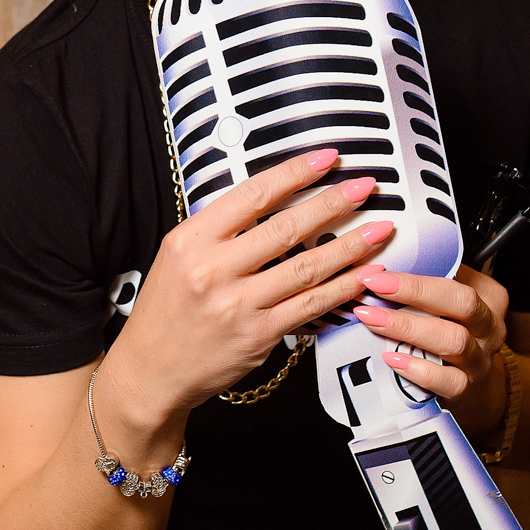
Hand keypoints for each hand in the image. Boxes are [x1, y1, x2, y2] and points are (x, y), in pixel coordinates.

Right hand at [100, 148, 396, 427]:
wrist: (151, 370)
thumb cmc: (167, 312)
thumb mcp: (177, 257)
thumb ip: (218, 231)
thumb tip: (270, 202)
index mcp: (191, 240)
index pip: (252, 196)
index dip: (295, 174)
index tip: (325, 160)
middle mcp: (213, 269)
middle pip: (286, 227)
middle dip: (333, 202)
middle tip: (365, 187)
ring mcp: (237, 304)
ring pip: (306, 267)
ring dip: (350, 246)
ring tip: (379, 230)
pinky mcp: (258, 336)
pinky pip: (310, 306)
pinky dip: (342, 289)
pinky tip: (363, 275)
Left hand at [351, 264, 510, 434]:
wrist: (474, 387)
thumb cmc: (451, 332)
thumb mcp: (447, 302)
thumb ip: (425, 283)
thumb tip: (378, 264)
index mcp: (487, 297)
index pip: (456, 278)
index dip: (417, 276)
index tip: (378, 272)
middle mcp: (489, 327)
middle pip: (463, 304)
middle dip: (415, 292)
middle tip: (373, 286)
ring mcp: (480, 360)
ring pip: (454, 341)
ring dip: (408, 327)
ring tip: (372, 319)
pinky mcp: (466, 389)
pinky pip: (447, 380)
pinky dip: (418, 369)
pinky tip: (392, 358)